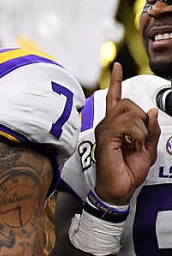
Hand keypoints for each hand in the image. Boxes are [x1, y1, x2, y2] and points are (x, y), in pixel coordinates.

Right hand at [92, 62, 158, 204]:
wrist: (119, 189)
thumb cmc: (127, 171)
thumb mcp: (147, 150)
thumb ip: (150, 131)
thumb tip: (150, 112)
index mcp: (114, 126)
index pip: (114, 98)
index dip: (116, 81)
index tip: (117, 66)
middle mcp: (106, 124)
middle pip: (126, 103)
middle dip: (141, 117)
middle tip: (141, 138)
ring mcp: (104, 130)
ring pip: (128, 113)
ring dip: (141, 129)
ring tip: (137, 145)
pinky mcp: (106, 137)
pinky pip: (126, 125)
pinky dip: (137, 135)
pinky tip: (133, 146)